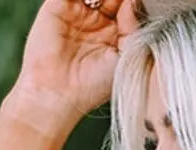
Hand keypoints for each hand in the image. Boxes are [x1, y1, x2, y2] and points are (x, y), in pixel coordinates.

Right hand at [13, 0, 138, 117]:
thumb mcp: (124, 57)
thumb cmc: (92, 86)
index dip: (132, 2)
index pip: (128, 5)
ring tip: (102, 4)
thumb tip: (133, 1)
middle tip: (119, 2)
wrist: (57, 94)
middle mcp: (96, 19)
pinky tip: (91, 2)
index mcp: (115, 32)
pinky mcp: (58, 4)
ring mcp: (77, 11)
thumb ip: (133, 27)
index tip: (138, 3)